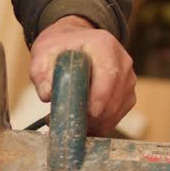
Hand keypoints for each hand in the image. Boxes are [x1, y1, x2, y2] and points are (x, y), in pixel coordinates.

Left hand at [29, 15, 136, 135]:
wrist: (74, 45)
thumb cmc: (60, 50)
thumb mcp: (43, 54)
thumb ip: (41, 72)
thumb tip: (47, 94)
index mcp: (103, 45)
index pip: (108, 73)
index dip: (101, 95)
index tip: (89, 113)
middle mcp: (121, 61)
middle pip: (114, 96)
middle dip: (94, 117)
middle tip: (68, 123)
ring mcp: (127, 79)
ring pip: (116, 110)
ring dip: (94, 123)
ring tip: (70, 121)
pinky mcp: (127, 94)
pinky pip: (116, 116)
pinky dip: (99, 125)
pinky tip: (81, 122)